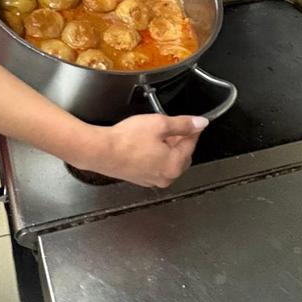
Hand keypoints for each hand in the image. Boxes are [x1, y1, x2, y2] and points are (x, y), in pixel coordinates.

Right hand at [82, 114, 208, 187]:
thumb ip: (183, 124)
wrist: (101, 151)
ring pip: (168, 161)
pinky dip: (155, 155)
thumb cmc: (127, 140)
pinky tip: (144, 143)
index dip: (192, 130)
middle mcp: (166, 177)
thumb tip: (200, 123)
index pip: (191, 144)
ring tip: (155, 133)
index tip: (193, 122)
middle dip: (179, 140)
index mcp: (174, 165)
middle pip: (181, 155)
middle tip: (171, 125)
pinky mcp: (140, 178)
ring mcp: (152, 180)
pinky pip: (155, 166)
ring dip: (167, 148)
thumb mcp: (159, 124)